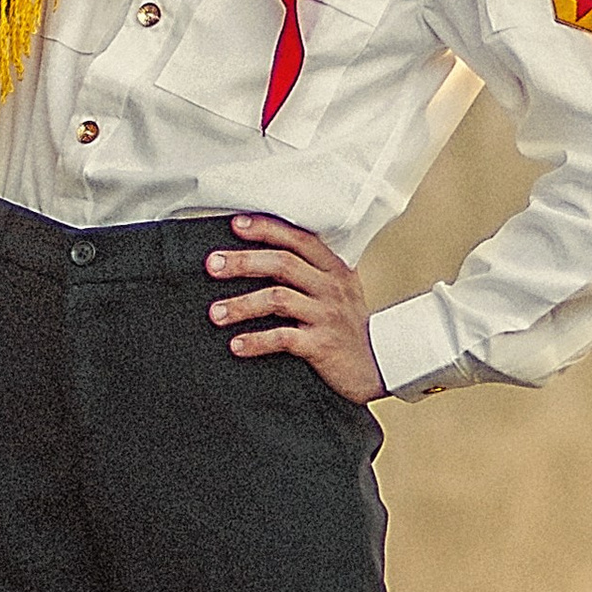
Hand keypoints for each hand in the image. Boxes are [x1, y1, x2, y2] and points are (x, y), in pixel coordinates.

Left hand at [206, 215, 384, 401]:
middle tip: (212, 265)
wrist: (379, 368)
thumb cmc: (350, 327)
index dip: (266, 229)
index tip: (235, 224)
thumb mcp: (341, 290)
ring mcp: (327, 316)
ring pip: (278, 299)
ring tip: (215, 313)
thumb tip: (264, 252)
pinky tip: (236, 345)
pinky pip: (283, 338)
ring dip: (241, 305)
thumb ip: (313, 270)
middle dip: (243, 262)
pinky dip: (256, 341)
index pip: (298, 239)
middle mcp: (332, 287)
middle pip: (282, 264)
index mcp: (334, 269)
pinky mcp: (322, 345)